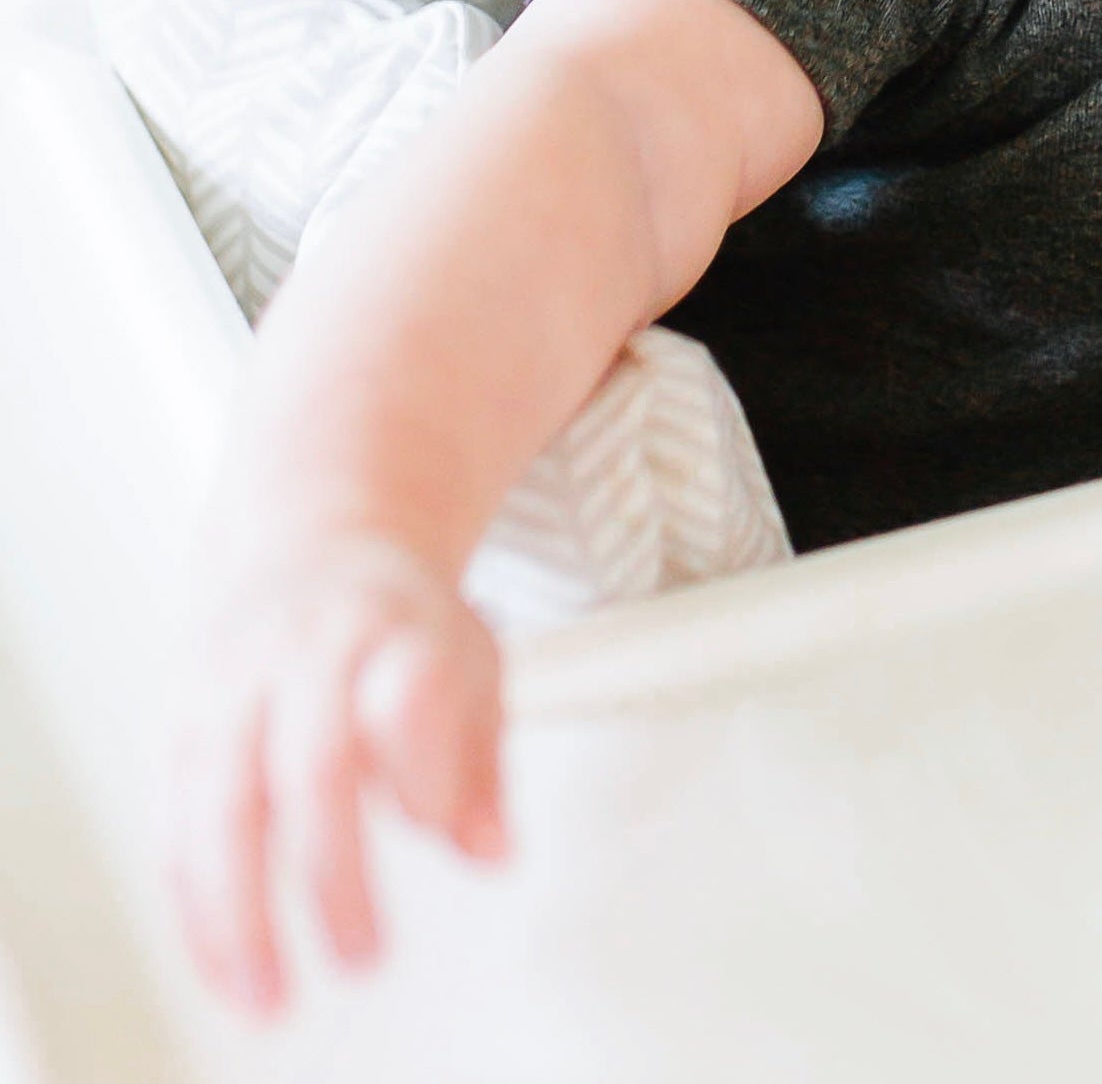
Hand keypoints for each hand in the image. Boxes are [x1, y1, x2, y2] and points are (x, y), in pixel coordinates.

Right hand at [168, 533, 506, 1018]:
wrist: (312, 538)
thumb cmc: (401, 619)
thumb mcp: (471, 659)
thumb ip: (483, 760)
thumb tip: (494, 850)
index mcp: (395, 628)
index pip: (406, 690)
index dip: (422, 764)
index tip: (435, 824)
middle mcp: (308, 653)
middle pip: (310, 766)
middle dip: (333, 873)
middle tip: (362, 955)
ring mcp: (234, 688)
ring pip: (222, 807)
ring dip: (239, 914)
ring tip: (268, 995)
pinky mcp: (182, 727)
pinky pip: (175, 826)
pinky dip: (193, 906)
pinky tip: (221, 967)